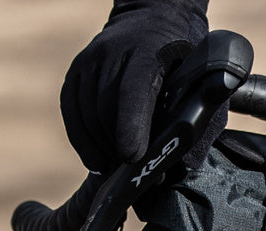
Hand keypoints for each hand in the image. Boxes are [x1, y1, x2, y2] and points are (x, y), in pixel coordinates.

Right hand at [61, 0, 209, 172]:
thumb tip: (178, 161)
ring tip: (116, 168)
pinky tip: (95, 158)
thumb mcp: (194, 78)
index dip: (131, 126)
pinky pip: (71, 111)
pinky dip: (82, 139)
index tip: (131, 158)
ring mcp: (90, 60)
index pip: (133, 91)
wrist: (150, 21)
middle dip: (116, 145)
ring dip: (100, 146)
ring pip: (86, 113)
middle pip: (105, 108)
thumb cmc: (180, 61)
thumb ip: (189, 113)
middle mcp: (112, 52)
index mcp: (148, 52)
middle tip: (130, 174)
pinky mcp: (75, 71)